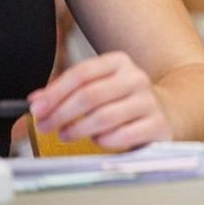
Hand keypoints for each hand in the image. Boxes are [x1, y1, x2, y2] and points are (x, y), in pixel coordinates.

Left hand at [28, 51, 172, 150]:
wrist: (168, 112)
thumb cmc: (122, 102)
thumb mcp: (98, 87)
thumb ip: (67, 92)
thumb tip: (36, 101)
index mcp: (119, 63)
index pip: (82, 73)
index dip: (55, 93)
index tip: (37, 109)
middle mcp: (137, 78)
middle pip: (90, 95)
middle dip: (61, 114)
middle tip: (45, 126)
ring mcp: (149, 102)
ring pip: (104, 117)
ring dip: (78, 130)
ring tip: (66, 135)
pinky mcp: (157, 125)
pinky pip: (121, 136)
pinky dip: (103, 141)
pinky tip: (98, 140)